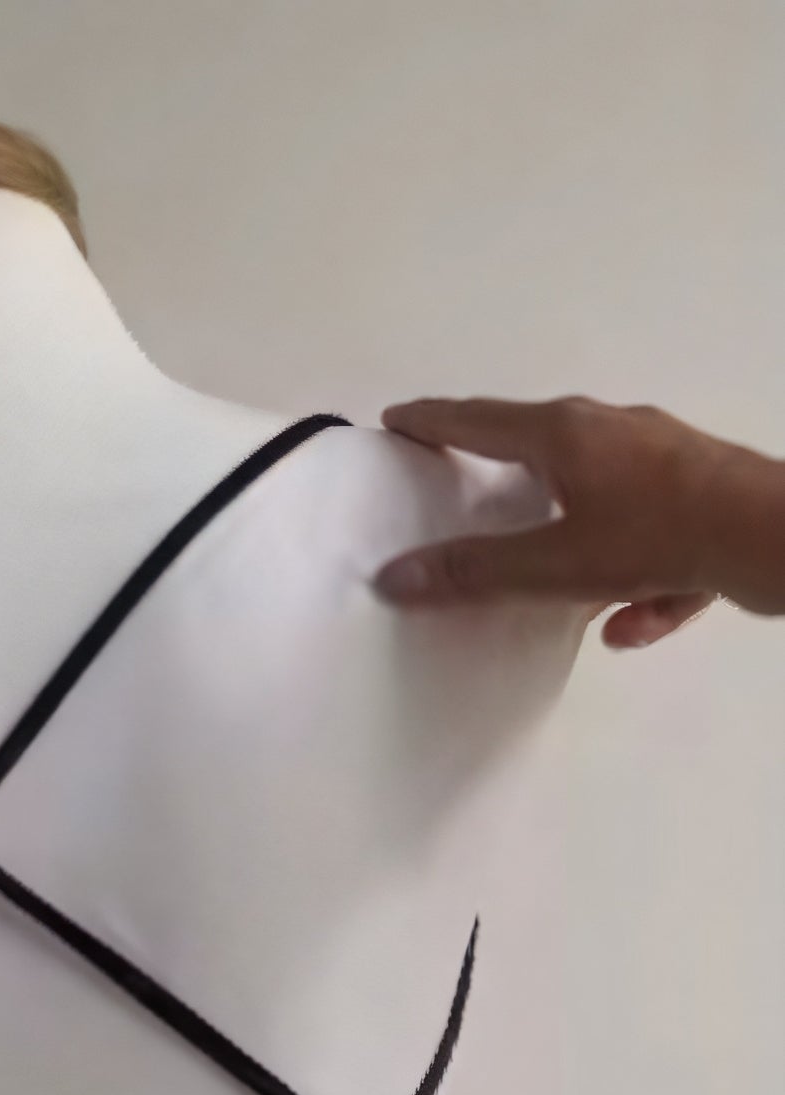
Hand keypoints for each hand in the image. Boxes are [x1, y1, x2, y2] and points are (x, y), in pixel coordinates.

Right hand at [371, 394, 777, 647]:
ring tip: (562, 590)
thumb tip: (395, 576)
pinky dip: (634, 580)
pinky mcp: (696, 495)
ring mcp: (659, 458)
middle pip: (538, 446)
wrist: (769, 535)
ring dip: (573, 541)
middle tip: (464, 486)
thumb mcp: (555, 565)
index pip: (480, 420)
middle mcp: (610, 430)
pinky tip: (632, 624)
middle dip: (501, 470)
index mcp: (564, 433)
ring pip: (598, 497)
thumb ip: (476, 574)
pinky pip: (648, 538)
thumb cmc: (657, 535)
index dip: (433, 422)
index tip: (397, 421)